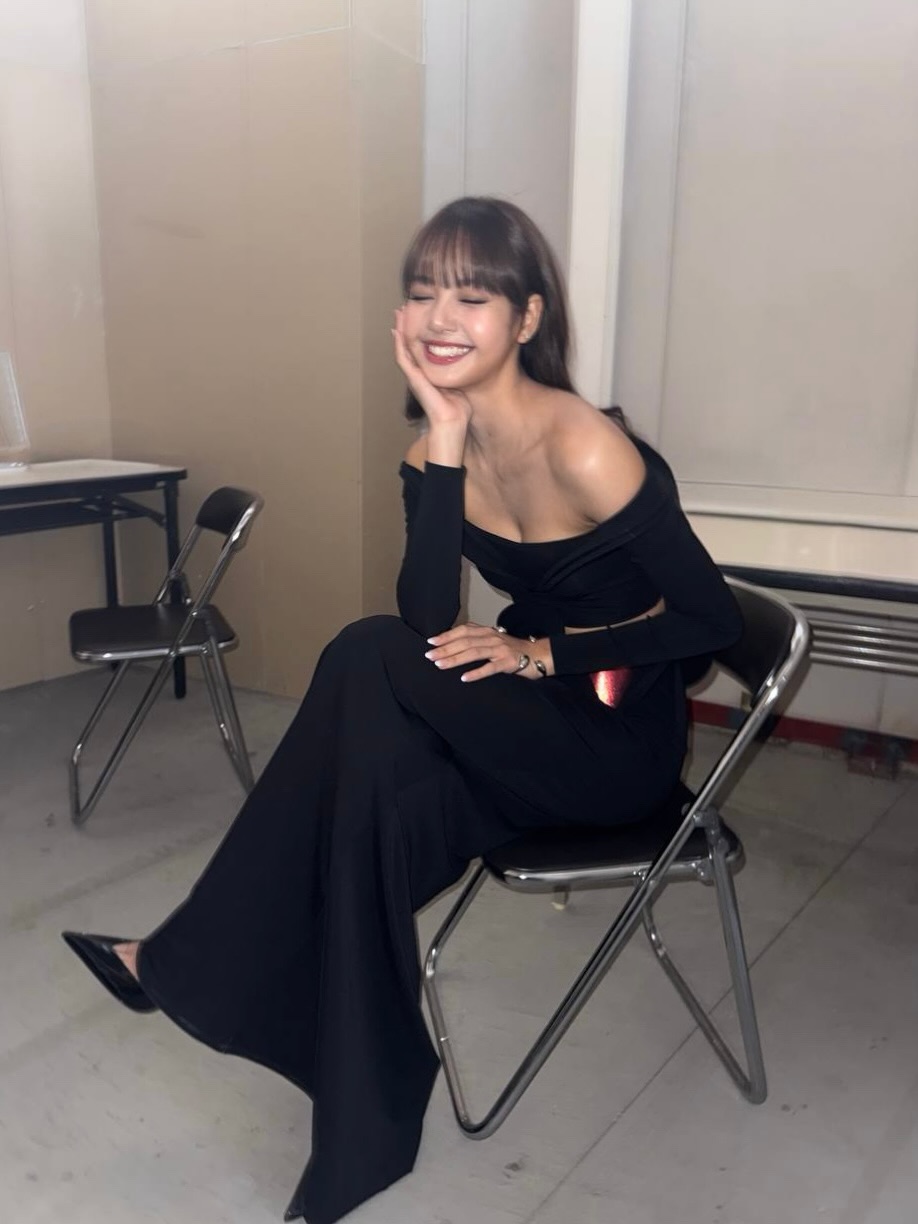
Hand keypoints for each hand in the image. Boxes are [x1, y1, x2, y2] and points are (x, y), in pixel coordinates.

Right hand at [392, 308, 471, 430]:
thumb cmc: (458, 408)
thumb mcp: (460, 382)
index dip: (418, 332)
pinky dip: (399, 344)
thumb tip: (471, 356)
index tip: (418, 315)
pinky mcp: (414, 379)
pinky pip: (403, 358)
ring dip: (399, 330)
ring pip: (402, 348)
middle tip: (403, 309)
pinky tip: (397, 331)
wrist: (452, 422)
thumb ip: (460, 369)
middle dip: (406, 327)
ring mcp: (414, 376)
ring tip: (398, 314)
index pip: (420, 348)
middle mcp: (419, 373)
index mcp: (429, 373)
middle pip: (408, 345)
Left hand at [425, 623, 542, 681]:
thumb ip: (478, 640)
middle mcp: (492, 638)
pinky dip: (476, 672)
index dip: (447, 635)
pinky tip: (464, 678)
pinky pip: (490, 668)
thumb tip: (454, 644)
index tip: (431, 641)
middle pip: (465, 641)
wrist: (539, 655)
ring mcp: (500, 650)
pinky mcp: (508, 663)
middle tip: (430, 655)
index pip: (464, 630)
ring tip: (440, 665)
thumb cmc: (514, 650)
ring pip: (474, 652)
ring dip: (455, 658)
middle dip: (446, 648)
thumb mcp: (494, 640)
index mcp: (488, 632)